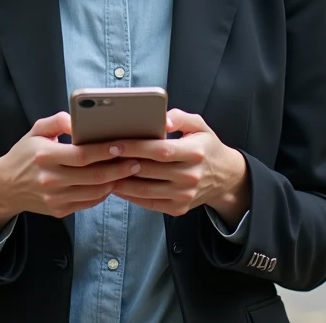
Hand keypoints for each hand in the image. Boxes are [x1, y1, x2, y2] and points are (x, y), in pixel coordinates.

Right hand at [0, 112, 141, 239]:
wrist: (5, 186)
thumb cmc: (25, 154)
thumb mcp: (36, 130)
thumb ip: (57, 121)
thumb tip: (78, 119)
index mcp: (44, 156)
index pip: (81, 155)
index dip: (104, 151)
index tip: (122, 145)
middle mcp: (49, 179)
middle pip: (92, 176)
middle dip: (118, 168)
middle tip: (137, 160)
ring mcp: (54, 198)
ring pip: (93, 192)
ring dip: (114, 182)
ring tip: (130, 171)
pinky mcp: (58, 210)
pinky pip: (87, 203)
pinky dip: (102, 194)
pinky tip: (112, 182)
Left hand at [111, 110, 250, 223]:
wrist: (225, 178)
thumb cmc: (206, 146)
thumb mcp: (199, 125)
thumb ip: (180, 117)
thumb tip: (162, 119)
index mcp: (195, 152)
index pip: (160, 150)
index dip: (135, 147)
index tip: (114, 143)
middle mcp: (190, 175)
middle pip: (149, 170)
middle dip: (122, 163)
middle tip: (100, 157)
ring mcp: (184, 195)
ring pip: (145, 189)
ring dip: (121, 181)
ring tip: (103, 171)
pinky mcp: (178, 208)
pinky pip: (149, 202)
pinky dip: (130, 195)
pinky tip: (117, 185)